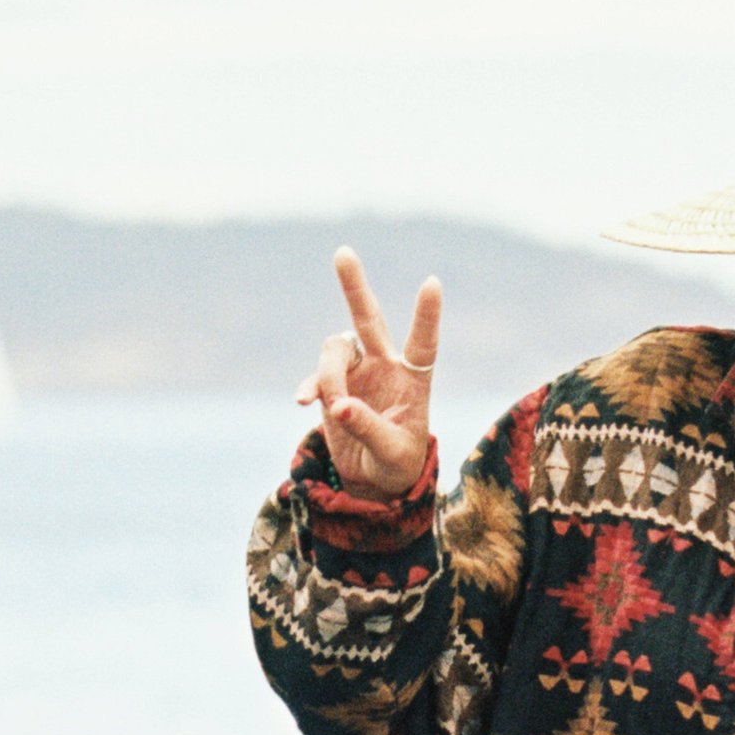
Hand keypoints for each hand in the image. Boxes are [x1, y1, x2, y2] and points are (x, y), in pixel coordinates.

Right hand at [295, 247, 440, 496]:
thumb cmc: (398, 465)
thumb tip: (340, 406)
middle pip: (368, 319)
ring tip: (333, 406)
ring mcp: (356, 373)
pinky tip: (302, 402)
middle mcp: (384, 367)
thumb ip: (370, 428)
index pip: (422, 344)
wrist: (374, 481)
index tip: (432, 282)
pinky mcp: (331, 388)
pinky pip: (315, 378)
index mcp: (413, 380)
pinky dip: (308, 387)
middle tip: (342, 252)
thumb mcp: (393, 453)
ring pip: (335, 351)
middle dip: (354, 287)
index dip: (426, 315)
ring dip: (329, 375)